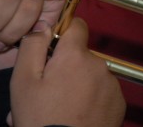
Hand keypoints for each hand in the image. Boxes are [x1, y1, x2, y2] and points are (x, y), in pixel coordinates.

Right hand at [8, 18, 125, 126]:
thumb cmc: (42, 119)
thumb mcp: (24, 81)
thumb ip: (33, 46)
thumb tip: (44, 25)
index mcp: (75, 56)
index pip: (76, 25)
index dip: (63, 33)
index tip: (52, 47)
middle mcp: (98, 65)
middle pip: (80, 55)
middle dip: (65, 67)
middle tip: (47, 91)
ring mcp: (111, 83)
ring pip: (91, 75)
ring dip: (77, 84)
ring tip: (60, 106)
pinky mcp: (119, 101)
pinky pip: (102, 92)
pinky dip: (91, 99)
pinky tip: (76, 113)